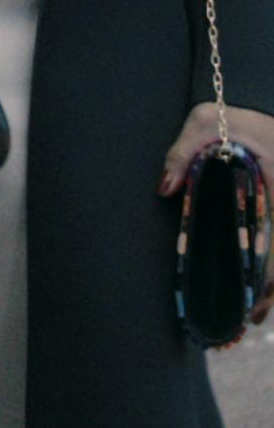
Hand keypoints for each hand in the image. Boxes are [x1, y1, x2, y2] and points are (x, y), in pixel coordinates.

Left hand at [161, 102, 273, 343]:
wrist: (261, 104)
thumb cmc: (233, 114)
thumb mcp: (203, 123)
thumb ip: (182, 153)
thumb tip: (164, 190)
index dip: (270, 282)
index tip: (253, 307)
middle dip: (269, 294)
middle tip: (246, 323)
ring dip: (271, 287)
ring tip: (250, 318)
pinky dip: (271, 268)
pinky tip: (257, 290)